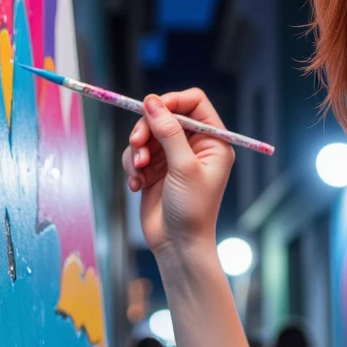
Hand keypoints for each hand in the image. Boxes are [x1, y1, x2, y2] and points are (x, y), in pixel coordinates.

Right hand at [121, 88, 233, 255]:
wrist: (178, 245)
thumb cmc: (191, 210)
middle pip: (164, 115)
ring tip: (139, 171)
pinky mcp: (156, 169)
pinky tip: (136, 185)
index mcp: (213, 142)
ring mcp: (174, 157)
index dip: (173, 101)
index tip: (152, 107)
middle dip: (147, 128)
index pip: (194, 103)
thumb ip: (168, 131)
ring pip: (147, 134)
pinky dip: (133, 166)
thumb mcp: (183, 167)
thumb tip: (151, 101)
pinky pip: (137, 153)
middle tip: (138, 144)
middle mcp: (195, 146)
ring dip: (137, 150)